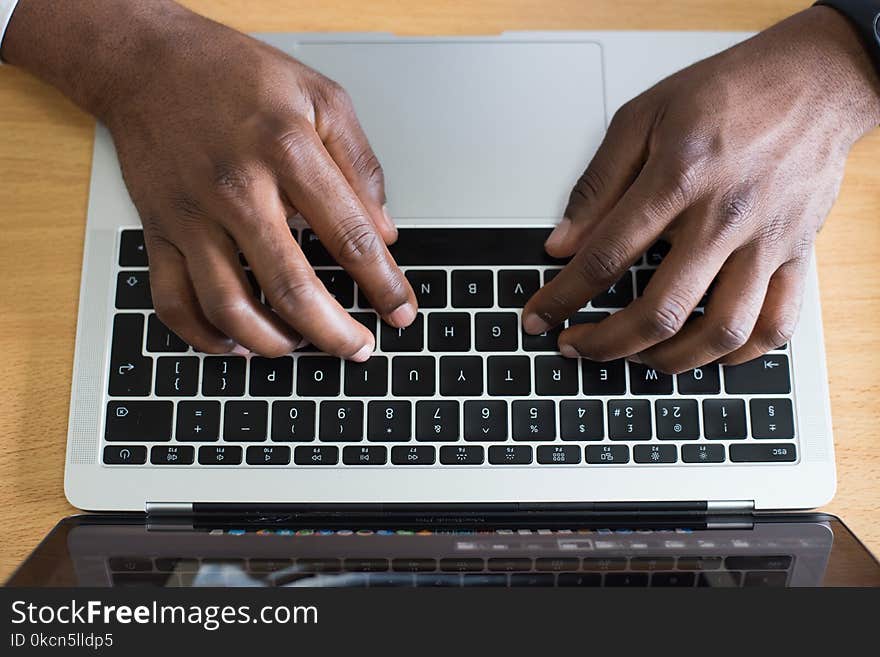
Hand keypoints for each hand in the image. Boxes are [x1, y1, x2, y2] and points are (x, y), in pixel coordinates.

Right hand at [3, 0, 415, 358]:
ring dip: (275, 344)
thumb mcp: (321, 98)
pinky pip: (174, 303)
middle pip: (292, 288)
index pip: (351, 238)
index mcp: (288, 152)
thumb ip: (360, 165)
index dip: (384, 285)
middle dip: (335, 333)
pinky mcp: (158, 232)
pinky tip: (239, 343)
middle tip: (359, 347)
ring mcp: (192, 216)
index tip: (401, 311)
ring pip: (230, 307)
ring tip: (302, 347)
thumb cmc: (238, 78)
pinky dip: (206, 337)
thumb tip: (385, 232)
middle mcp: (238, 189)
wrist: (149, 63)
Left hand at [523, 7, 879, 372]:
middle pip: (660, 310)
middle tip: (577, 346)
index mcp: (679, 178)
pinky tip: (704, 353)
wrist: (813, 80)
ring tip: (636, 357)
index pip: (606, 257)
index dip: (562, 297)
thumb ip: (598, 185)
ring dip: (669, 361)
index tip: (538, 317)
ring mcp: (766, 242)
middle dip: (605, 343)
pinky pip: (776, 327)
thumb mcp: (643, 118)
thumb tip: (561, 244)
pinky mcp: (798, 256)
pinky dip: (738, 356)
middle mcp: (725, 218)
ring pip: (720, 332)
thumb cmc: (727, 94)